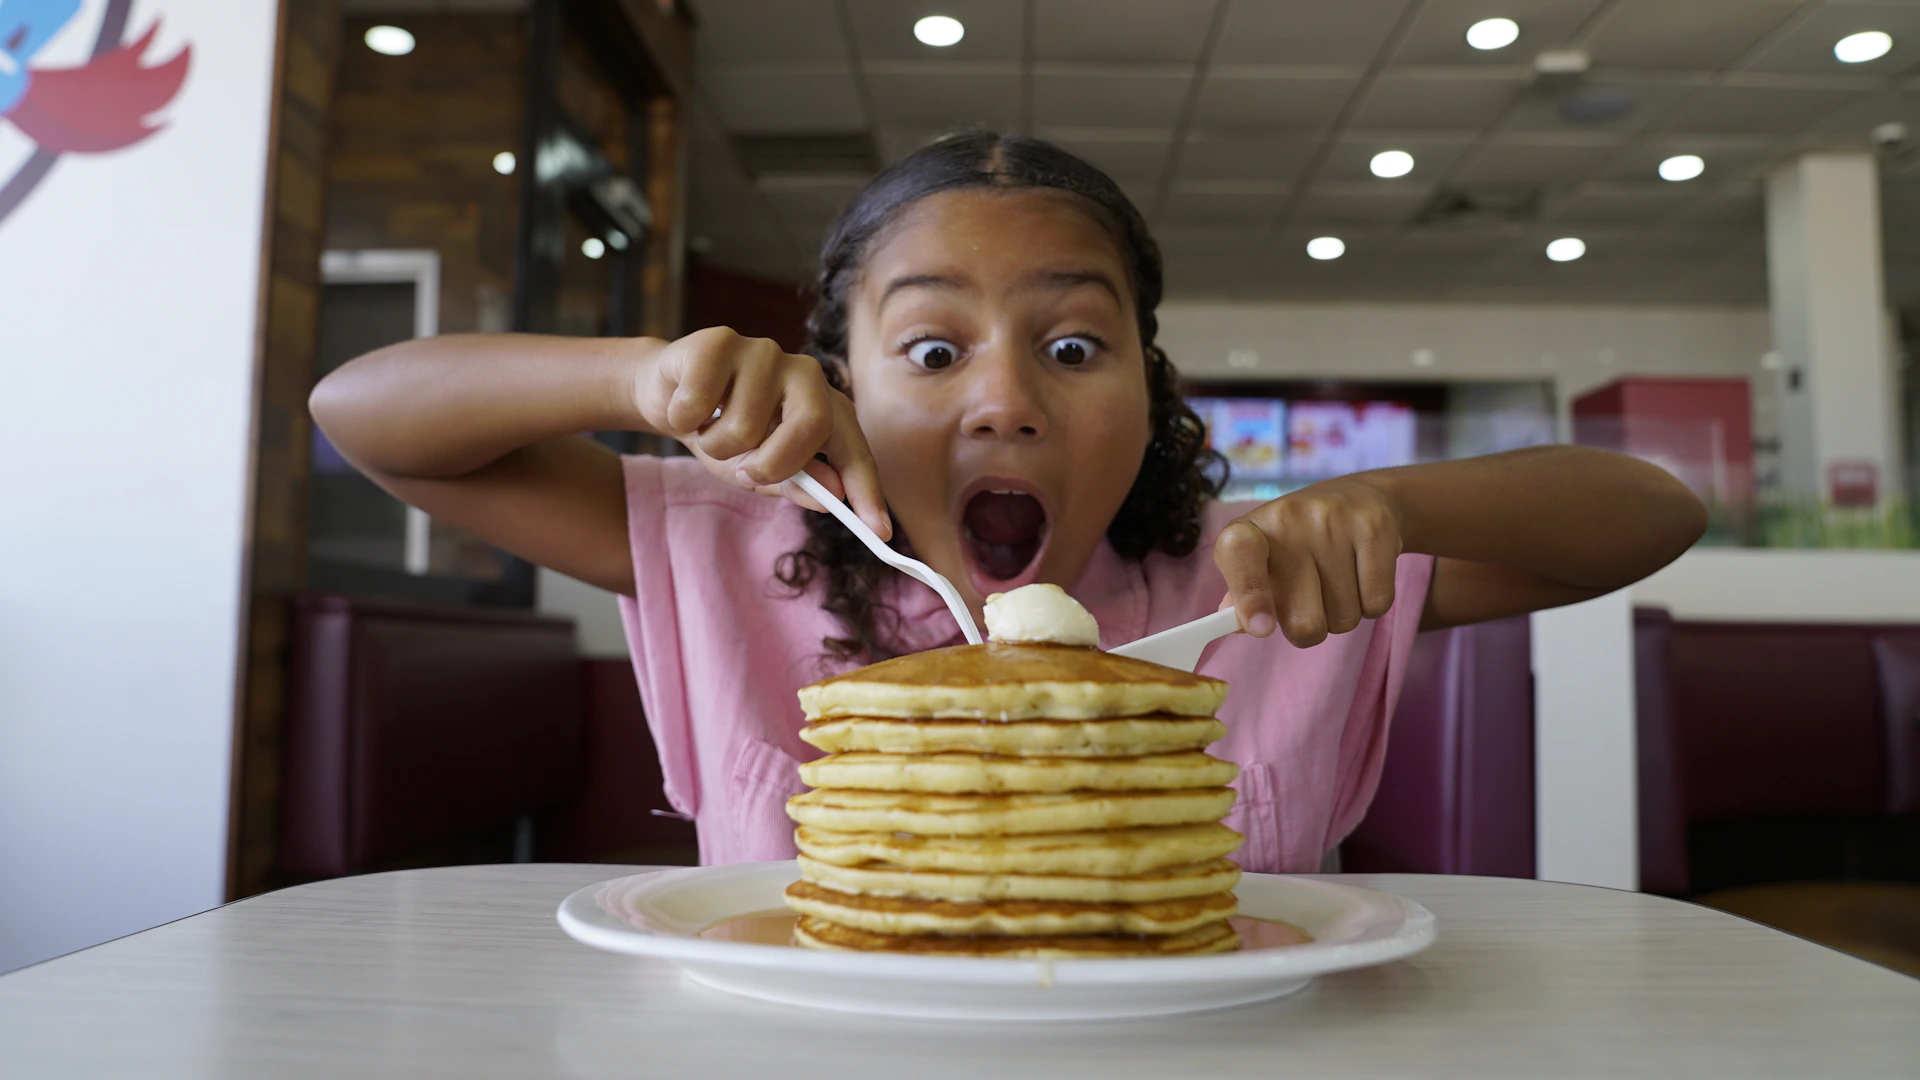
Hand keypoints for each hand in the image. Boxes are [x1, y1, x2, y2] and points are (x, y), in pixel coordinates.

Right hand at [632, 327, 890, 538]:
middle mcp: (805, 374)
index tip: (879, 531)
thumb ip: (798, 481)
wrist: (669, 396)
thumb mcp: (761, 470)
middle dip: (773, 464)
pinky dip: (684, 420)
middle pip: (812, 425)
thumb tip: (833, 493)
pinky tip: (688, 407)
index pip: (854, 450)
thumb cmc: (724, 434)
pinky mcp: (720, 342)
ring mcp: (765, 352)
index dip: (867, 491)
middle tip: (744, 471)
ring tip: (709, 431)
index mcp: (825, 408)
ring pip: (745, 426)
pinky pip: (700, 403)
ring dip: (714, 446)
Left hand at [1212, 476, 1403, 647]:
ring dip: (1342, 614)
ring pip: (1344, 617)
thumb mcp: (1260, 562)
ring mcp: (1332, 520)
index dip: (1249, 596)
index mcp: (1248, 530)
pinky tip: (1361, 576)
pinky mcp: (1373, 527)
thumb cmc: (1296, 544)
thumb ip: (1243, 595)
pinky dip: (1370, 604)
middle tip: (1311, 601)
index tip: (1262, 628)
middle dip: (1310, 627)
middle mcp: (1287, 518)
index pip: (1238, 555)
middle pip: (1303, 621)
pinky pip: (1376, 604)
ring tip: (1337, 580)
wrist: (1357, 497)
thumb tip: (1240, 625)